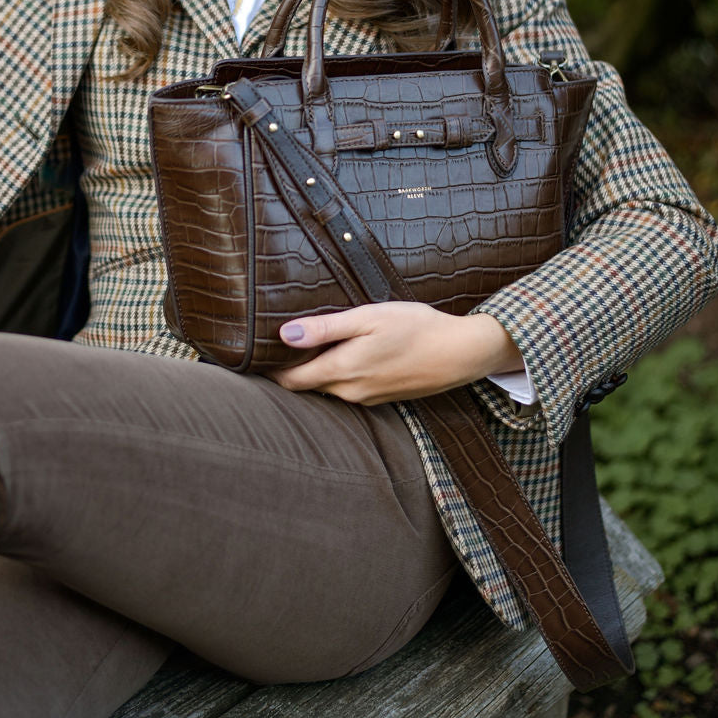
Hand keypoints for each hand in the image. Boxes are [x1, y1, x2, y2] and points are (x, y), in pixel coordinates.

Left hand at [265, 303, 524, 404]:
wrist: (460, 353)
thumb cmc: (414, 327)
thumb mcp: (367, 318)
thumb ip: (325, 329)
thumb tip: (284, 335)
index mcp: (341, 372)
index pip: (289, 380)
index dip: (270, 367)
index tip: (257, 349)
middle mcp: (349, 393)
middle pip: (305, 386)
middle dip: (288, 368)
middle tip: (274, 343)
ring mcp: (365, 399)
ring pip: (326, 388)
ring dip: (314, 371)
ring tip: (304, 345)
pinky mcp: (379, 398)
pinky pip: (346, 390)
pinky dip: (336, 375)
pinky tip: (342, 354)